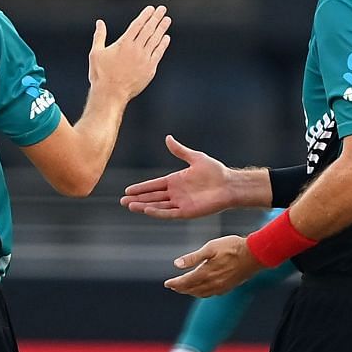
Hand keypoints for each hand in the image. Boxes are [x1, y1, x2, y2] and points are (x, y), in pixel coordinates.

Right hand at [87, 5, 171, 103]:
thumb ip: (99, 36)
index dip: (145, 15)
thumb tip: (99, 22)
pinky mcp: (150, 69)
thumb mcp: (96, 53)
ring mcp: (145, 59)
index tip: (152, 9)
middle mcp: (136, 49)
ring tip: (167, 20)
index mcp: (124, 43)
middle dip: (156, 18)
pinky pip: (158, 54)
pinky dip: (163, 45)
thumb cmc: (101, 74)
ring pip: (156, 40)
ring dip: (162, 29)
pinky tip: (166, 38)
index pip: (138, 25)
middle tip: (163, 10)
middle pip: (149, 30)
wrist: (111, 94)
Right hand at [121, 136, 235, 219]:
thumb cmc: (215, 171)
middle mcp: (176, 193)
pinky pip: (169, 213)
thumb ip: (180, 150)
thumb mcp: (195, 158)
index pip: (153, 185)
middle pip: (152, 197)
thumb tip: (168, 138)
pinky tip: (146, 210)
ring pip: (157, 206)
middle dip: (137, 199)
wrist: (229, 184)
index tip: (128, 190)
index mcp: (175, 181)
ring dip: (143, 206)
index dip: (141, 188)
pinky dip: (157, 212)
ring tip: (130, 206)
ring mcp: (180, 203)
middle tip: (122, 201)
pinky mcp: (187, 212)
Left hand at [164, 234, 261, 296]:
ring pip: (201, 293)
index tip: (167, 284)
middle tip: (173, 286)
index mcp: (206, 273)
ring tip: (184, 288)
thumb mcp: (211, 247)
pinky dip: (202, 293)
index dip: (175, 283)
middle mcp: (213, 283)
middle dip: (181, 288)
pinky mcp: (228, 287)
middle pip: (192, 289)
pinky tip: (202, 289)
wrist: (255, 255)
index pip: (185, 282)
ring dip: (191, 292)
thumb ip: (193, 257)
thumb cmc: (233, 247)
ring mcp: (221, 287)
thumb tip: (176, 264)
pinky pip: (211, 294)